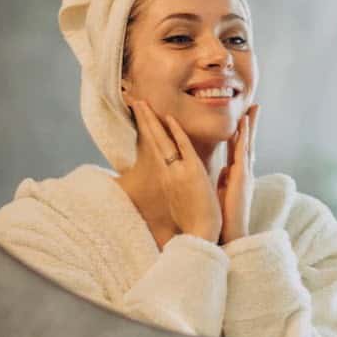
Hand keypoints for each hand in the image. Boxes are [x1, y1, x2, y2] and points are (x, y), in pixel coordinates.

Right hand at [131, 101, 221, 242]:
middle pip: (154, 140)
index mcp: (169, 177)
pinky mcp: (191, 173)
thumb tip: (174, 183)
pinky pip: (182, 148)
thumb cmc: (194, 221)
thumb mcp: (183, 199)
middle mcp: (169, 172)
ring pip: (163, 140)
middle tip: (135, 100)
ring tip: (142, 103)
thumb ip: (178, 187)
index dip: (148, 130)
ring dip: (153, 120)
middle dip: (144, 119)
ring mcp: (179, 172)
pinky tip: (168, 118)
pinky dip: (175, 133)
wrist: (201, 235)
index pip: (156, 148)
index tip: (142, 115)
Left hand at [217, 104, 258, 243]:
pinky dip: (243, 137)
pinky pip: (243, 153)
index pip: (239, 149)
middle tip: (254, 106)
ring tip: (252, 109)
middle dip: (251, 124)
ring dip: (250, 126)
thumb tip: (224, 169)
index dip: (241, 133)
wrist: (229, 234)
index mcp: (237, 175)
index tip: (243, 118)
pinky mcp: (242, 178)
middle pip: (247, 143)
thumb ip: (224, 179)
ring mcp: (244, 174)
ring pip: (248, 144)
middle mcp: (244, 172)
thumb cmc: (223, 217)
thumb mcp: (222, 193)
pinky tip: (243, 125)